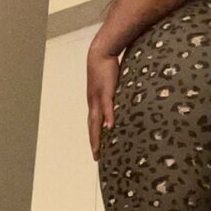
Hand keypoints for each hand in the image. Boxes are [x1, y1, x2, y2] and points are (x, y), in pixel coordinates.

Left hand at [87, 46, 118, 160]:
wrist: (100, 54)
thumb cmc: (105, 68)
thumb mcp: (109, 85)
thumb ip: (112, 96)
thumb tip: (118, 103)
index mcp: (94, 102)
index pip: (92, 124)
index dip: (93, 137)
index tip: (96, 150)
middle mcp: (93, 103)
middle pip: (91, 127)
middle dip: (93, 142)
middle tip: (96, 157)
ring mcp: (98, 98)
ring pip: (96, 121)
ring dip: (96, 136)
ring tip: (98, 150)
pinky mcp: (106, 91)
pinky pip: (107, 107)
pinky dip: (107, 118)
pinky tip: (109, 128)